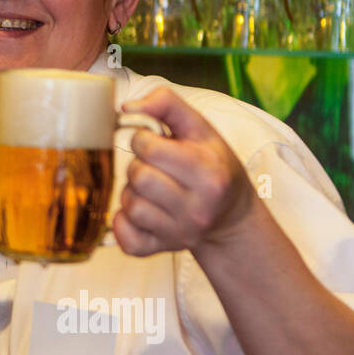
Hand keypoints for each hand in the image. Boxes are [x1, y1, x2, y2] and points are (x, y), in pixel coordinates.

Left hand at [111, 88, 258, 258]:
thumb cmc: (213, 166)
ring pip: (129, 204)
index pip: (149, 148)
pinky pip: (123, 235)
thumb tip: (127, 107)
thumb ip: (167, 104)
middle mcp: (196, 208)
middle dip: (138, 165)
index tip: (155, 144)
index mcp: (209, 174)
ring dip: (131, 192)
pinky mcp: (157, 250)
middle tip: (154, 167)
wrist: (231, 219)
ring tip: (150, 189)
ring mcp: (177, 233)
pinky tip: (141, 211)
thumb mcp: (202, 129)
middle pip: (138, 176)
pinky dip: (122, 221)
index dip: (143, 139)